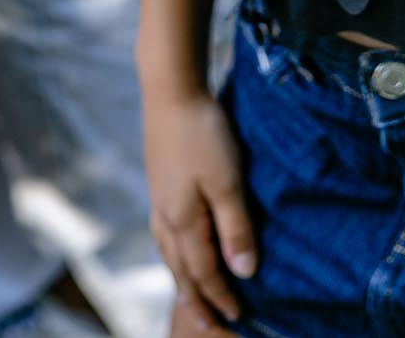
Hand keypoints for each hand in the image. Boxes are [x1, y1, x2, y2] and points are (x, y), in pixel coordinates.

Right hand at [145, 90, 256, 331]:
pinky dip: (174, 253)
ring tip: (191, 297)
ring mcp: (159, 199)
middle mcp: (166, 217)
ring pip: (169, 253)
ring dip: (182, 279)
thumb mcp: (227, 181)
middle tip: (210, 326)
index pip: (204, 271)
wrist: (171, 90)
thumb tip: (245, 273)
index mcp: (183, 221)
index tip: (238, 318)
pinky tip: (179, 245)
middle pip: (181, 270)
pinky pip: (165, 234)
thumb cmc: (202, 133)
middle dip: (197, 300)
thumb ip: (236, 227)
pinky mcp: (160, 183)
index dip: (221, 296)